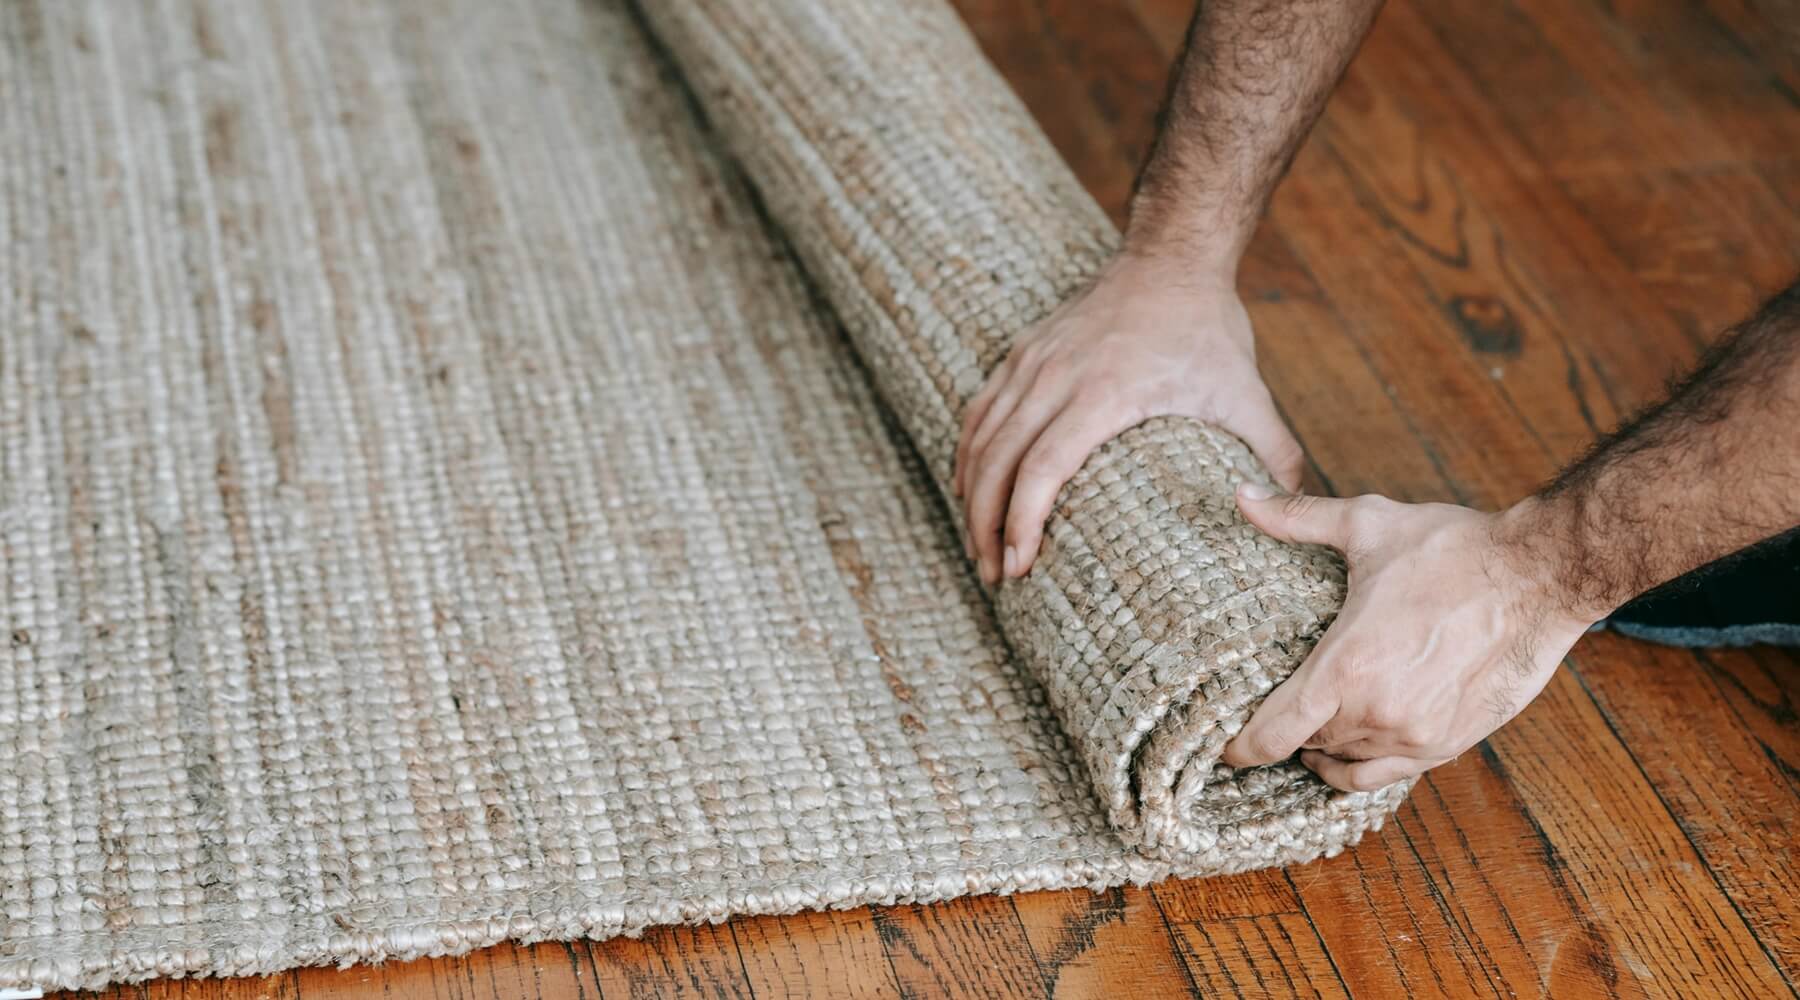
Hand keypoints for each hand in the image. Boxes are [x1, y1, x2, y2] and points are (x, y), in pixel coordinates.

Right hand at [953, 253, 1303, 584]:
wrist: (1172, 255)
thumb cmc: (1208, 328)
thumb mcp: (1247, 391)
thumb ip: (1274, 453)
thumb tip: (1291, 512)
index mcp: (1104, 392)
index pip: (1042, 467)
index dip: (1022, 522)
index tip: (1020, 564)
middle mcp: (1055, 377)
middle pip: (998, 462)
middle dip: (987, 527)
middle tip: (996, 575)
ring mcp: (1032, 363)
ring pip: (980, 439)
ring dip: (970, 497)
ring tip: (978, 548)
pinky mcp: (1022, 354)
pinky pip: (979, 412)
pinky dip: (968, 455)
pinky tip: (967, 489)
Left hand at [1220, 486, 1594, 790]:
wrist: (1540, 576)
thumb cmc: (1453, 549)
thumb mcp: (1368, 525)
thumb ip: (1298, 517)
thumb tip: (1242, 494)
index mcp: (1347, 666)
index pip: (1274, 732)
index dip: (1242, 747)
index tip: (1226, 747)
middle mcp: (1377, 711)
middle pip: (1307, 744)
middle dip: (1285, 733)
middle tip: (1269, 718)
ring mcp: (1416, 734)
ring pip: (1347, 761)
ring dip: (1324, 748)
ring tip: (1310, 730)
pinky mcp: (1450, 742)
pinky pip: (1389, 775)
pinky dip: (1362, 765)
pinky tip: (1351, 747)